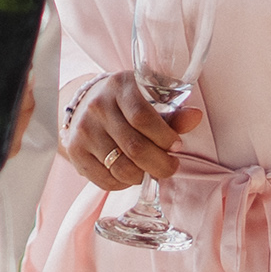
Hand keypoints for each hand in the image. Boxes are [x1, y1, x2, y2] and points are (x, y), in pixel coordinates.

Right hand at [60, 71, 200, 194]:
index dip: (164, 138)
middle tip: (170, 167)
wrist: (84, 104)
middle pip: (134, 147)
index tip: (176, 146)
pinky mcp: (75, 151)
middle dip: (160, 164)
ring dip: (142, 176)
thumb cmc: (124, 102)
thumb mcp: (148, 98)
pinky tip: (130, 173)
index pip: (143, 118)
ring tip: (150, 170)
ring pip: (120, 168)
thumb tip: (196, 117)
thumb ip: (173, 112)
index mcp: (119, 87)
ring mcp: (84, 130)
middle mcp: (98, 107)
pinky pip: (105, 180)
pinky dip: (123, 184)